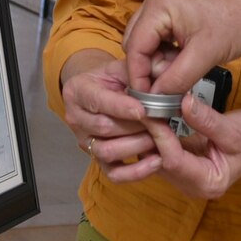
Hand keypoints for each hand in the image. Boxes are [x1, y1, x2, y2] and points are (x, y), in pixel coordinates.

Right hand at [60, 51, 159, 177]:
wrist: (102, 91)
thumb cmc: (115, 77)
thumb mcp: (123, 66)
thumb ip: (139, 70)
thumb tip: (164, 73)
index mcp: (78, 90)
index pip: (98, 101)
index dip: (121, 107)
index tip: (144, 110)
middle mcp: (75, 118)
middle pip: (104, 128)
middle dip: (136, 127)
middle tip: (163, 123)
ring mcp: (85, 141)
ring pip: (107, 151)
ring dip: (138, 146)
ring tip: (161, 138)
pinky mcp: (97, 159)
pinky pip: (113, 174)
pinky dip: (136, 172)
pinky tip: (156, 161)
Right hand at [123, 0, 240, 93]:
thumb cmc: (237, 21)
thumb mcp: (205, 56)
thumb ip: (176, 79)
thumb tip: (155, 99)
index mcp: (158, 5)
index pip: (134, 47)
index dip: (138, 76)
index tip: (146, 99)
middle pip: (136, 43)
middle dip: (149, 68)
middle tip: (168, 85)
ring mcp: (164, 2)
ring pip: (147, 41)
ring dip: (159, 60)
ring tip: (181, 71)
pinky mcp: (174, 8)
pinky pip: (159, 35)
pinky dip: (167, 51)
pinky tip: (183, 60)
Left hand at [137, 98, 240, 199]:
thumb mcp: (234, 128)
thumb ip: (207, 120)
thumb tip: (182, 102)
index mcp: (208, 183)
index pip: (174, 161)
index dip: (160, 136)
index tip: (150, 111)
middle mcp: (194, 186)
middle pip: (161, 163)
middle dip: (149, 137)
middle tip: (137, 109)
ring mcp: (188, 177)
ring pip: (157, 158)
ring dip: (149, 136)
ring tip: (140, 111)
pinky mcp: (184, 165)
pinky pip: (163, 152)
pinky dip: (157, 135)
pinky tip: (150, 117)